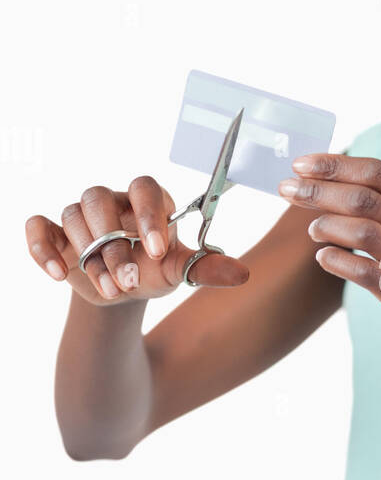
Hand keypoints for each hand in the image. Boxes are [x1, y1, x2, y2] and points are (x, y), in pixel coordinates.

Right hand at [25, 177, 249, 303]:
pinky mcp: (54, 233)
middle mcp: (111, 201)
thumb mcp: (178, 272)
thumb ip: (207, 269)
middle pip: (100, 201)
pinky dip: (42, 247)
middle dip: (113, 245)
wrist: (120, 292)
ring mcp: (80, 215)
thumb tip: (242, 273)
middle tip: (129, 282)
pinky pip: (38, 225)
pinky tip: (59, 274)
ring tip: (110, 289)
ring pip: (72, 215)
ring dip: (89, 256)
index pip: (144, 187)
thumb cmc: (152, 271)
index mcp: (147, 201)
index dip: (148, 214)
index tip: (157, 250)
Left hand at [279, 154, 380, 380]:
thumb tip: (329, 180)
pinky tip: (324, 258)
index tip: (301, 164)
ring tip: (313, 230)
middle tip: (286, 190)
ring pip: (365, 232)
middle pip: (367, 199)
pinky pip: (365, 273)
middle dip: (319, 191)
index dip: (337, 165)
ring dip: (327, 225)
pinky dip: (337, 261)